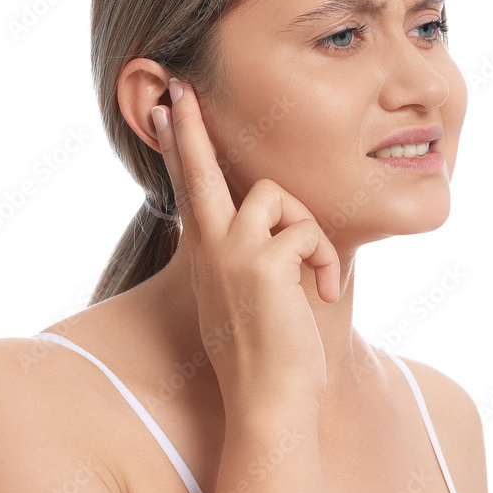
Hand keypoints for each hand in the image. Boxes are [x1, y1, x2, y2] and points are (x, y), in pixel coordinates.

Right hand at [151, 79, 339, 413]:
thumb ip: (251, 258)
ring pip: (276, 196)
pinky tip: (326, 293)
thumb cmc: (268, 357)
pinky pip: (307, 231)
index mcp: (206, 257)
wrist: (269, 404)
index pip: (188, 191)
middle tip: (176, 87)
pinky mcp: (261, 263)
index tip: (167, 111)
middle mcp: (209, 250)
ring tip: (315, 276)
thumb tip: (271, 226)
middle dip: (190, 127)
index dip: (178, 149)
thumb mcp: (248, 300)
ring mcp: (230, 254)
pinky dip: (325, 261)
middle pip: (197, 170)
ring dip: (307, 231)